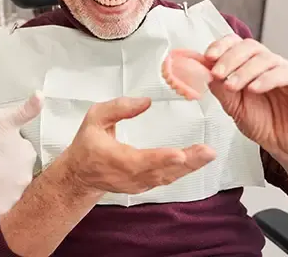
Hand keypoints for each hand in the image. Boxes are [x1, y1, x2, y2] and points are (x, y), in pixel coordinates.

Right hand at [0, 92, 41, 215]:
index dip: (12, 148)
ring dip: (6, 181)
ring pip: (14, 187)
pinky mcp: (2, 208)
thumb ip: (26, 109)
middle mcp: (27, 177)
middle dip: (10, 165)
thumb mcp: (3, 118)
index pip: (26, 152)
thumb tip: (41, 96)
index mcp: (29, 155)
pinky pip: (4, 202)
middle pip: (22, 170)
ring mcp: (15, 195)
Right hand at [62, 97, 215, 194]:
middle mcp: (130, 176)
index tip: (179, 154)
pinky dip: (183, 171)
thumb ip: (118, 108)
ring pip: (167, 177)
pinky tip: (197, 160)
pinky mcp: (145, 185)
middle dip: (187, 162)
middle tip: (207, 152)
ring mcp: (138, 184)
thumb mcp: (94, 118)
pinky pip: (166, 179)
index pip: (141, 161)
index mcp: (116, 159)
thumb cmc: (87, 145)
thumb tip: (145, 102)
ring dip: (190, 167)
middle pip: (162, 171)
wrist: (80, 175)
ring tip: (207, 154)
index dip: (161, 158)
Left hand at [205, 34, 287, 161]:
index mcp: (251, 65)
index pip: (236, 43)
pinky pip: (287, 74)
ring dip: (244, 71)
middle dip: (229, 58)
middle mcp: (269, 64)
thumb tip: (203, 71)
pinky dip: (267, 79)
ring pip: (265, 59)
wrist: (286, 147)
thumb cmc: (263, 124)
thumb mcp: (233, 107)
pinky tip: (254, 88)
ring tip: (232, 85)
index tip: (208, 57)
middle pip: (250, 47)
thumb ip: (220, 88)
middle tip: (217, 73)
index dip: (221, 46)